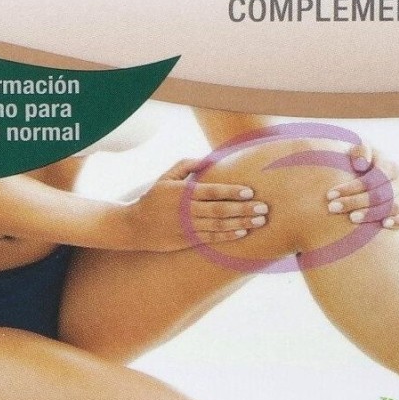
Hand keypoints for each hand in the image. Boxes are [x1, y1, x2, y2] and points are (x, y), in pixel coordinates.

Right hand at [122, 159, 269, 251]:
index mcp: (184, 193)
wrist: (134, 226)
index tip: (250, 192)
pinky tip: (242, 233)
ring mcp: (187, 227)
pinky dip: (227, 236)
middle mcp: (187, 211)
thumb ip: (186, 165)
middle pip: (220, 210)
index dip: (232, 192)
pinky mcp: (186, 241)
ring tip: (259, 221)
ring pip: (218, 226)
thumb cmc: (154, 198)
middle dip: (243, 209)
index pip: (212, 192)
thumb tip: (208, 159)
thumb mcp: (166, 177)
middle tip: (264, 209)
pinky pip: (210, 238)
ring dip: (241, 224)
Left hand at [325, 144, 398, 230]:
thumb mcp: (360, 151)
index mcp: (391, 166)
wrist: (374, 175)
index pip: (372, 178)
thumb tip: (361, 163)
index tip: (330, 194)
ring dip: (371, 214)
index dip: (351, 187)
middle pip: (379, 194)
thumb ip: (360, 150)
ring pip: (392, 207)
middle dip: (355, 202)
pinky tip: (384, 225)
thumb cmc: (362, 163)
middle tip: (333, 207)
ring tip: (351, 218)